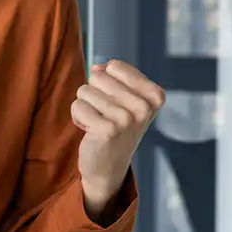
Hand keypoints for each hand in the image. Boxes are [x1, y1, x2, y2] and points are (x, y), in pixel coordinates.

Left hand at [73, 58, 164, 218]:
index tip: (115, 100)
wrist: (110, 165)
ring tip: (97, 122)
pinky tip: (90, 130)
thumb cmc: (116, 127)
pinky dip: (78, 117)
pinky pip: (77, 106)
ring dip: (85, 106)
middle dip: (94, 93)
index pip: (115, 66)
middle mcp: (144, 106)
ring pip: (85, 91)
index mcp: (154, 95)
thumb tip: (97, 67)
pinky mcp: (108, 129)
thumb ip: (112, 78)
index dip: (106, 81)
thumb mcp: (123, 99)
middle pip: (98, 77)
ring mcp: (127, 118)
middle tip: (104, 114)